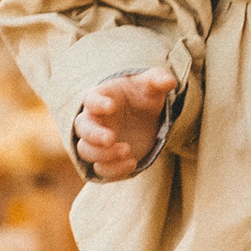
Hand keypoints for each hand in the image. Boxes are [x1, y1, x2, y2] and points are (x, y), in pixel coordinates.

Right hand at [74, 62, 178, 180]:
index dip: (97, 103)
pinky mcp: (106, 159)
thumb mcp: (152, 85)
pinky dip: (113, 170)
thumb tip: (169, 82)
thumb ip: (158, 80)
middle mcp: (94, 120)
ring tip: (127, 150)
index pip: (91, 99)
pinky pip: (101, 169)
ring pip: (86, 151)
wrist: (144, 116)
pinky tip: (133, 163)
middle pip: (82, 128)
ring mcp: (97, 142)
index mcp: (101, 98)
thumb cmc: (142, 95)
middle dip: (94, 135)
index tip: (111, 107)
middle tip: (111, 138)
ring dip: (103, 154)